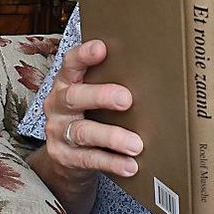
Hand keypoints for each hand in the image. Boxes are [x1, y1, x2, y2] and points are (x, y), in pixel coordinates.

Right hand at [42, 39, 143, 178]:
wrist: (68, 157)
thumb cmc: (90, 115)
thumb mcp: (93, 96)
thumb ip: (111, 82)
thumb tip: (155, 73)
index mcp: (66, 83)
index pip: (70, 64)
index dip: (83, 55)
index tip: (101, 48)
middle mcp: (58, 105)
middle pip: (75, 96)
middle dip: (101, 96)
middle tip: (127, 99)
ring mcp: (59, 132)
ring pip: (83, 132)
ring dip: (112, 137)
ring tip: (136, 144)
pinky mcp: (64, 157)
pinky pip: (88, 159)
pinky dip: (111, 163)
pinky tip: (130, 165)